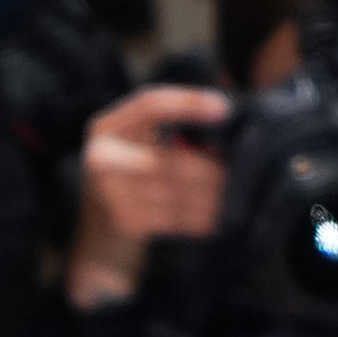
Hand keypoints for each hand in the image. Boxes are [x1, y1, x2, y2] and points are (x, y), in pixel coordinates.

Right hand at [66, 84, 230, 309]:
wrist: (101, 233)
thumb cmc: (130, 180)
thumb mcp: (135, 146)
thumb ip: (166, 132)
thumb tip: (222, 126)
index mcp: (106, 127)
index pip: (149, 105)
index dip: (187, 103)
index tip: (224, 108)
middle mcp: (102, 156)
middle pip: (168, 158)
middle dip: (208, 168)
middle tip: (237, 173)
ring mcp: (111, 192)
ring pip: (176, 191)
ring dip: (211, 196)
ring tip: (233, 196)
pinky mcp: (127, 222)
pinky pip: (175, 218)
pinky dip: (201, 218)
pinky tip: (217, 218)